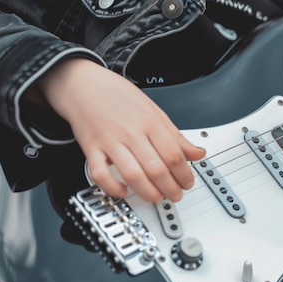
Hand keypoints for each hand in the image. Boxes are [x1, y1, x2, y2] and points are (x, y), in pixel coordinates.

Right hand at [36, 58, 205, 202]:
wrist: (84, 84)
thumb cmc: (119, 96)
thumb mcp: (154, 111)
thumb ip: (175, 136)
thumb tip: (198, 153)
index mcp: (150, 123)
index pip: (174, 154)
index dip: (184, 174)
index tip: (188, 182)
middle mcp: (131, 133)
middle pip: (156, 168)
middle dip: (170, 188)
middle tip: (176, 194)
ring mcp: (110, 141)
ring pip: (133, 174)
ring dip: (148, 192)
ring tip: (156, 197)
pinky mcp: (91, 149)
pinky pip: (100, 174)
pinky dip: (112, 187)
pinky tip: (123, 191)